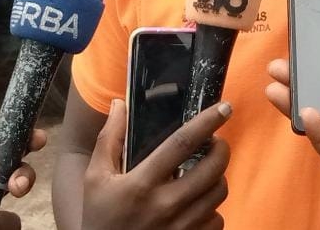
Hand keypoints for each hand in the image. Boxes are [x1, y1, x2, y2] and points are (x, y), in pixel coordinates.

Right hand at [81, 99, 230, 229]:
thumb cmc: (99, 217)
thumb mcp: (95, 178)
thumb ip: (109, 139)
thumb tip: (120, 103)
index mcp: (141, 183)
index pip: (182, 143)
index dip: (207, 122)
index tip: (224, 107)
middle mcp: (165, 206)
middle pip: (212, 169)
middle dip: (222, 149)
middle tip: (215, 143)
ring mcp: (181, 228)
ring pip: (218, 194)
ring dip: (218, 177)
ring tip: (206, 172)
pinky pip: (217, 221)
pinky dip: (213, 208)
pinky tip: (199, 203)